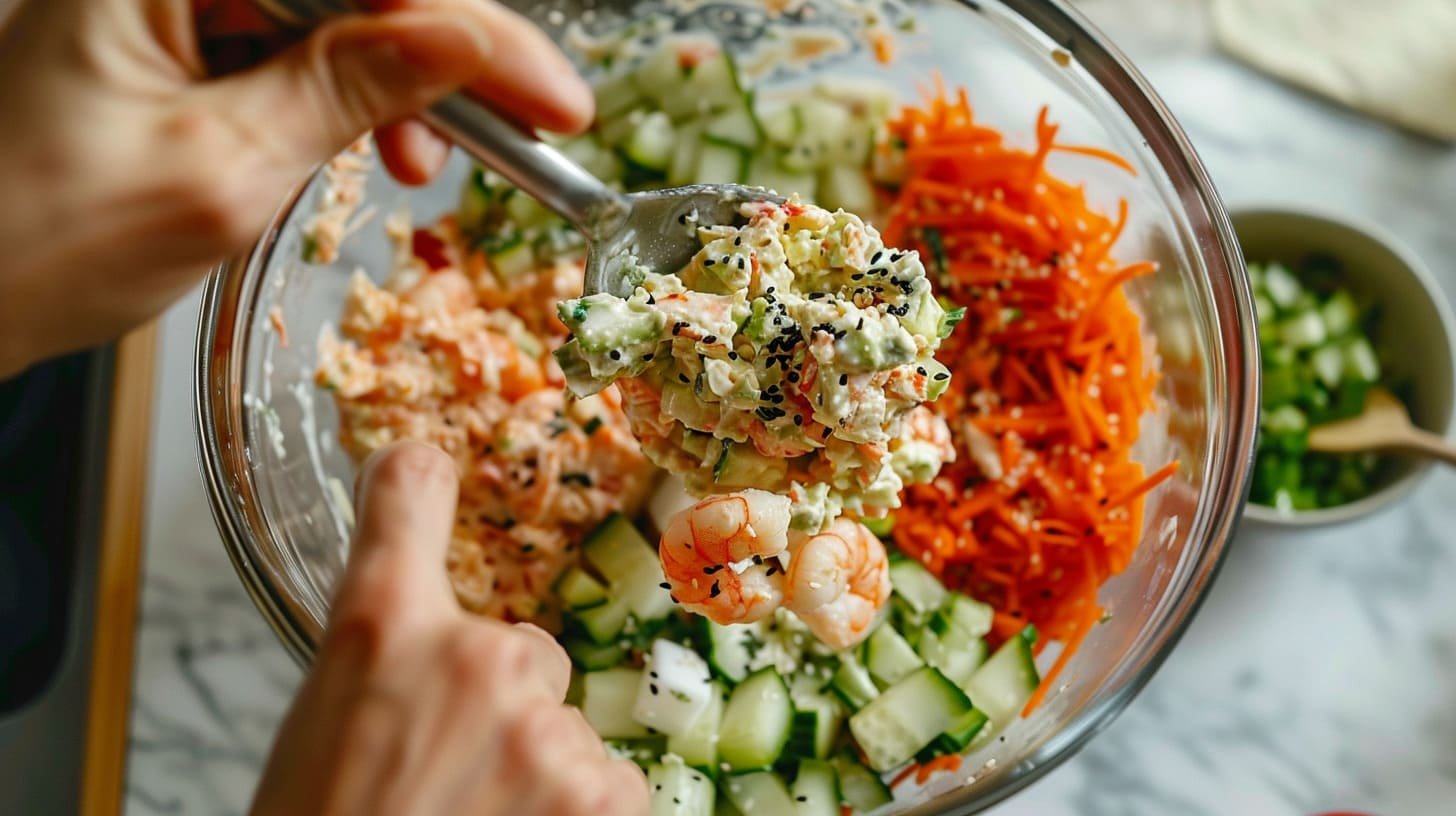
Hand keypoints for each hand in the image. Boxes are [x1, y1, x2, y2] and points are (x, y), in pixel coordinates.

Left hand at [0, 0, 591, 377]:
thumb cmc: (32, 239)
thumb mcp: (219, 170)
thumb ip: (345, 91)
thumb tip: (459, 43)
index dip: (472, 28)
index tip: (549, 96)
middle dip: (447, 59)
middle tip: (525, 129)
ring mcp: (177, 4)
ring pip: (339, 17)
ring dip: (404, 88)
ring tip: (424, 169)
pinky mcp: (182, 46)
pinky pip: (298, 51)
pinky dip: (353, 105)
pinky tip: (379, 151)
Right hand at [252, 442, 647, 814]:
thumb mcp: (323, 732)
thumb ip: (384, 670)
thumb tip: (420, 656)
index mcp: (377, 628)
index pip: (408, 496)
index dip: (418, 480)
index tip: (428, 467)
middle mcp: (474, 655)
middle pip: (521, 652)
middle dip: (498, 711)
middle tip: (444, 781)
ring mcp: (544, 724)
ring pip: (564, 727)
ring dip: (537, 773)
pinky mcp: (600, 792)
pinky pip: (607, 782)